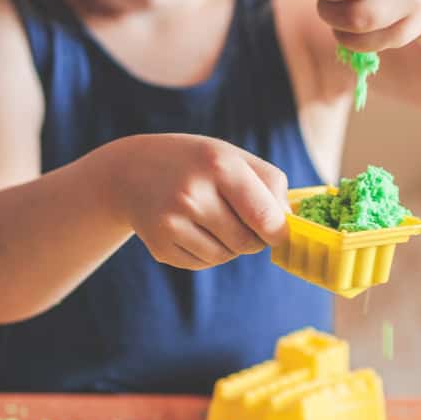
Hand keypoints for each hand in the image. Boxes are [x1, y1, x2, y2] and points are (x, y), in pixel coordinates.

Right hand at [107, 134, 289, 270]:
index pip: (265, 217)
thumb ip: (270, 184)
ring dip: (231, 245)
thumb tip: (289, 225)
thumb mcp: (232, 156)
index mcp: (219, 165)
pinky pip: (204, 263)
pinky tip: (192, 228)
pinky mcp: (161, 246)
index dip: (278, 232)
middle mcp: (193, 194)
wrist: (131, 171)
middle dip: (254, 237)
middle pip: (248, 242)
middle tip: (241, 218)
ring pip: (227, 256)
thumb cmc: (196, 164)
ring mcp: (172, 222)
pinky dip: (208, 252)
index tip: (278, 231)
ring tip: (212, 218)